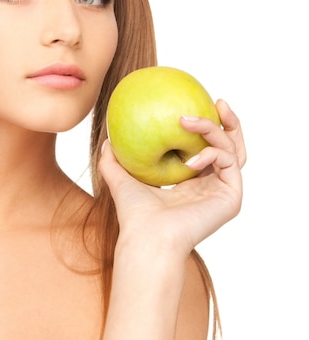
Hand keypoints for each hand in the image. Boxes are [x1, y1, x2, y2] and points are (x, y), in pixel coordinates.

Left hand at [99, 99, 245, 260]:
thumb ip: (113, 161)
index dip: (208, 126)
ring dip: (215, 129)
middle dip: (229, 121)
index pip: (208, 148)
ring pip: (233, 149)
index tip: (196, 104)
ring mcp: (224, 191)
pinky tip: (189, 159)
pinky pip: (228, 163)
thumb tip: (107, 140)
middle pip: (232, 146)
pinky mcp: (231, 197)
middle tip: (217, 102)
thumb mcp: (121, 180)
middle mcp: (213, 185)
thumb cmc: (135, 215)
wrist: (147, 237)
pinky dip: (211, 153)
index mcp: (194, 182)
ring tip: (187, 120)